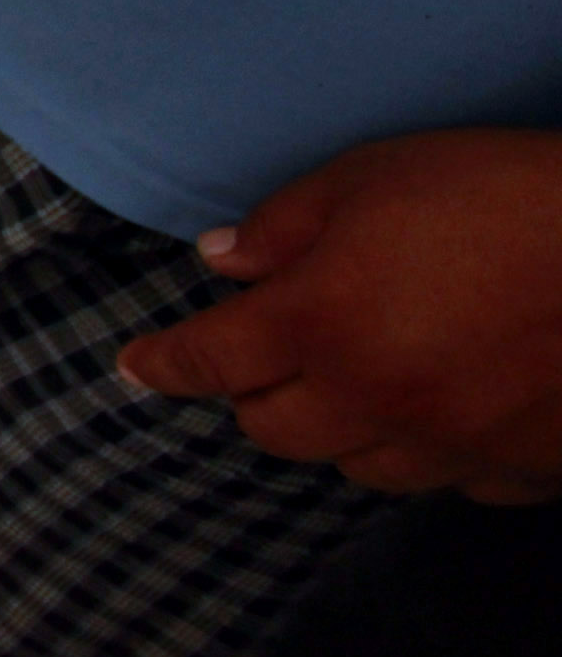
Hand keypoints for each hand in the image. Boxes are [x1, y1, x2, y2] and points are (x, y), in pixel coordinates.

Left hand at [118, 129, 561, 501]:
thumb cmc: (504, 193)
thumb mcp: (374, 174)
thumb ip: (285, 225)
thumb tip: (223, 262)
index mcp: (324, 326)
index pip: (211, 362)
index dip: (162, 365)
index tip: (134, 367)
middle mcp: (379, 401)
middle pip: (273, 432)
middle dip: (252, 394)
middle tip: (262, 353)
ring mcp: (455, 447)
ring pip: (357, 468)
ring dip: (337, 427)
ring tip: (353, 376)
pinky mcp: (524, 470)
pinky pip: (448, 483)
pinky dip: (428, 452)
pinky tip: (442, 407)